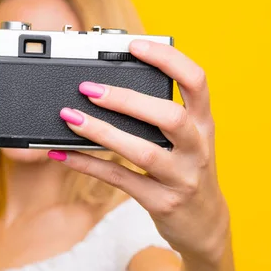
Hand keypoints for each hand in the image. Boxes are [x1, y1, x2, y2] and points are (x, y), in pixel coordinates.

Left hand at [47, 39, 230, 264]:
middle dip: (128, 99)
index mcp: (203, 124)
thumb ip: (161, 116)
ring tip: (71, 117)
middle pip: (169, 116)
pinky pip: (120, 180)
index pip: (196, 81)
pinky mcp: (161, 202)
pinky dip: (89, 165)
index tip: (135, 45)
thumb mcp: (188, 140)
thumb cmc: (188, 171)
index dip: (168, 59)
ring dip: (103, 132)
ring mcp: (181, 178)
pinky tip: (64, 154)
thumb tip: (111, 87)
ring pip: (143, 151)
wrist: (206, 225)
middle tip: (89, 89)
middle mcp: (197, 148)